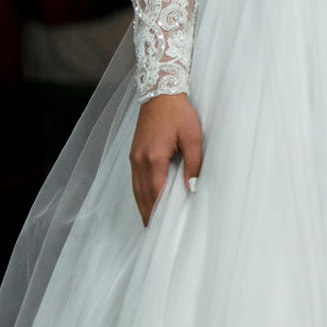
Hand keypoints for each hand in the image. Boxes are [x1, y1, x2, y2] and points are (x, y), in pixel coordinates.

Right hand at [130, 93, 202, 226]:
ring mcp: (133, 158)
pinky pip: (135, 180)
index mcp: (154, 158)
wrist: (160, 91)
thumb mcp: (193, 136)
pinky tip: (146, 202)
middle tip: (157, 234)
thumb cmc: (179, 113)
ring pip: (136, 190)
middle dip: (150, 215)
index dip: (161, 212)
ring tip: (151, 224)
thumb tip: (191, 188)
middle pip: (143, 196)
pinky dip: (140, 194)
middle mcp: (139, 161)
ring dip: (143, 207)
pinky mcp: (133, 154)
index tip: (166, 229)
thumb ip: (194, 163)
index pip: (157, 193)